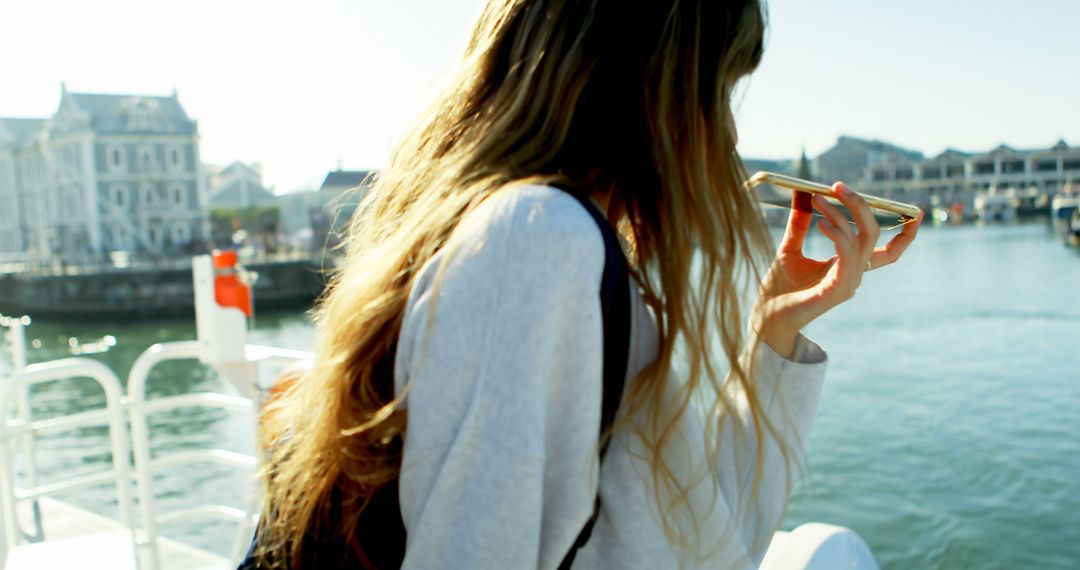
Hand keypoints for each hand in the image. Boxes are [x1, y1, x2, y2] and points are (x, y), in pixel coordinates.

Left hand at [751, 182, 922, 358]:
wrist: (766, 318)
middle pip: (874, 234)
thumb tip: (803, 192)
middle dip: (860, 205)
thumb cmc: (779, 289)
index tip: (914, 210)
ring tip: (817, 199)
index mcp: (849, 265)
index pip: (888, 250)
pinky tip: (820, 222)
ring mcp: (849, 282)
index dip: (906, 232)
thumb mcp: (790, 248)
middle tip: (838, 185)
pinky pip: (848, 255)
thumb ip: (800, 222)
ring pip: (861, 240)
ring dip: (841, 214)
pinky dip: (838, 234)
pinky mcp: (838, 290)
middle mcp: (854, 273)